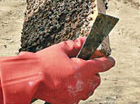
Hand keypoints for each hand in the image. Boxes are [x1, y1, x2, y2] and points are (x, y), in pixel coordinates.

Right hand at [0, 38, 114, 103]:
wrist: (29, 78)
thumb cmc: (43, 63)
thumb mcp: (59, 49)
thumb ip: (74, 45)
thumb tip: (83, 41)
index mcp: (83, 69)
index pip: (102, 65)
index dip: (107, 61)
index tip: (110, 60)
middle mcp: (82, 83)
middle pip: (97, 79)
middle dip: (93, 73)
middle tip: (83, 66)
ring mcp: (76, 94)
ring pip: (89, 89)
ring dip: (85, 83)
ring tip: (74, 76)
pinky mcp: (68, 101)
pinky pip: (78, 96)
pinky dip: (75, 91)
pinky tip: (67, 84)